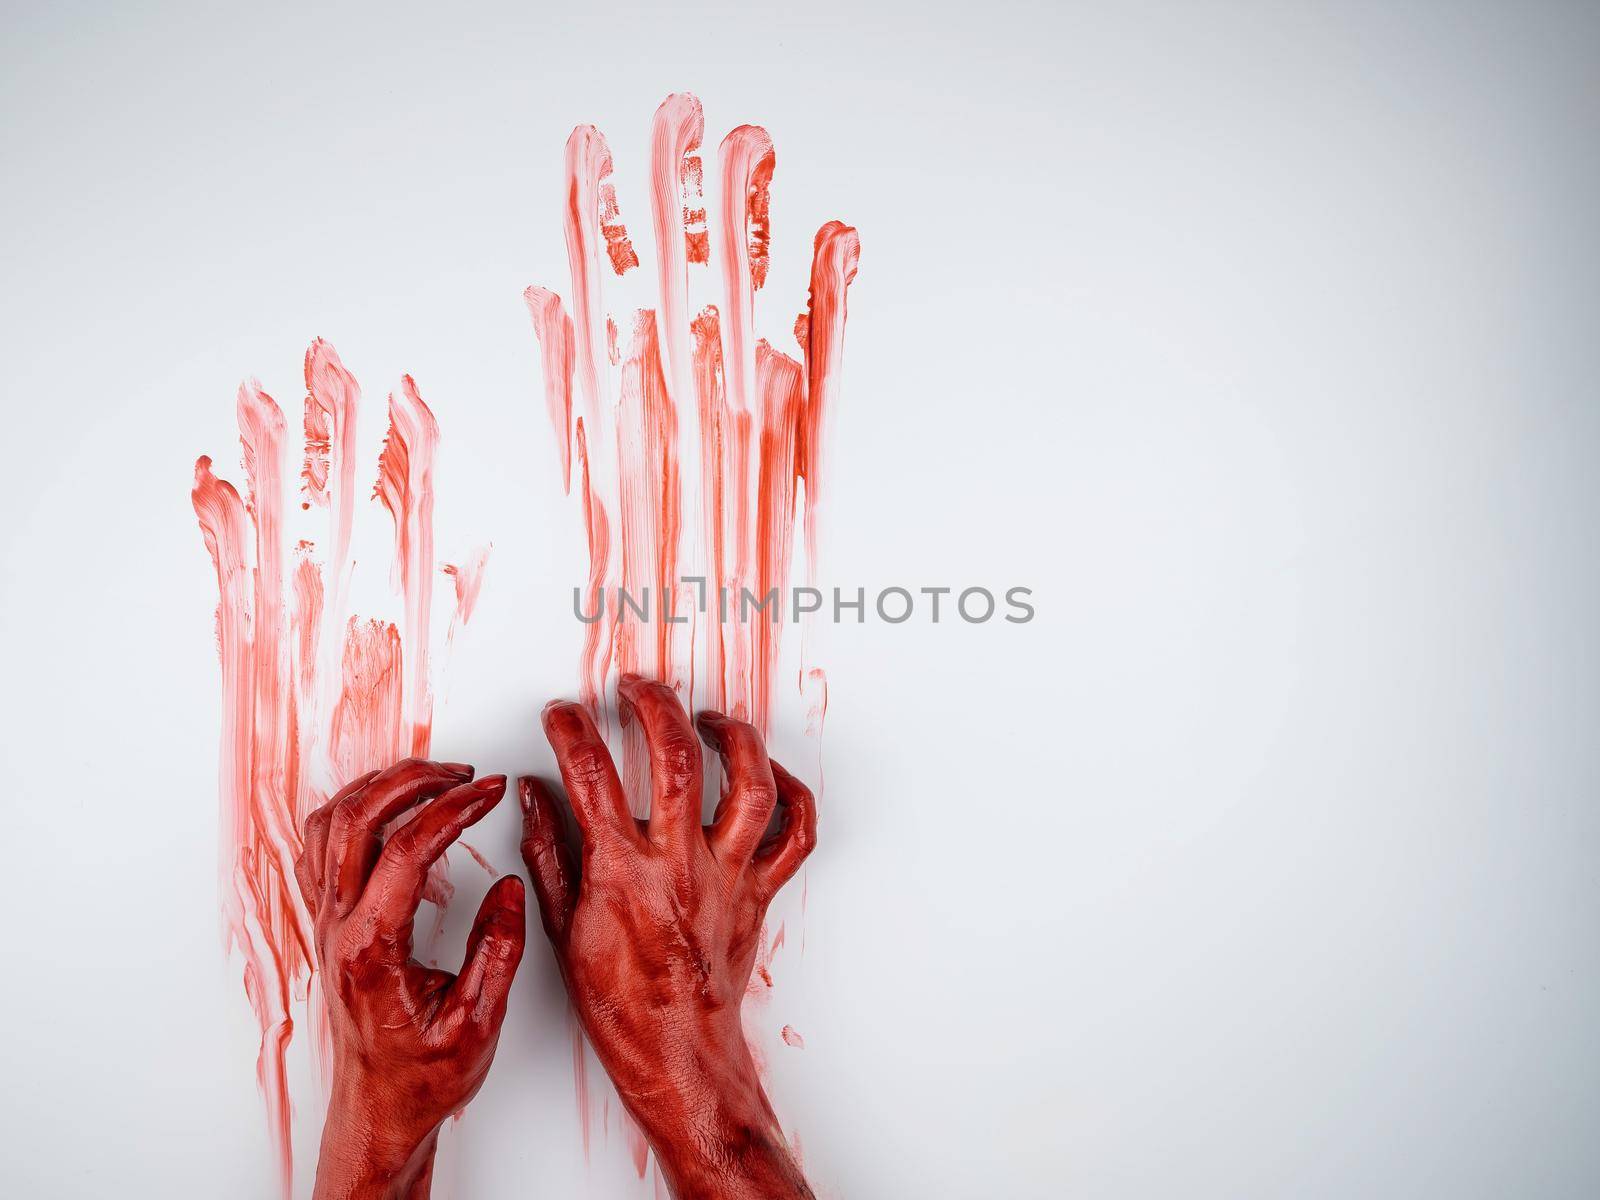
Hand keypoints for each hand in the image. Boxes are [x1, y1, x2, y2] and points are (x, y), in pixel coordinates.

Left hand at [295, 758, 526, 1199]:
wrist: (381, 1108)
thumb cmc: (424, 1075)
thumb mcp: (479, 1022)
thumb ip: (498, 951)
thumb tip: (507, 888)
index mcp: (373, 949)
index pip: (406, 851)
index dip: (454, 809)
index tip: (490, 790)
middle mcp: (339, 930)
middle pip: (356, 820)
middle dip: (414, 780)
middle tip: (464, 774)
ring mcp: (326, 924)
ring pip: (329, 825)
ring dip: (379, 787)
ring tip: (432, 778)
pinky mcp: (328, 924)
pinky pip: (318, 847)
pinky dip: (350, 810)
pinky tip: (387, 807)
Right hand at [519, 674, 816, 1199]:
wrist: (675, 1050)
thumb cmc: (618, 1000)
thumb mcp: (561, 927)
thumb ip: (549, 852)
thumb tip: (533, 794)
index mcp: (623, 874)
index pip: (592, 778)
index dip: (572, 732)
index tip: (562, 713)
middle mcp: (680, 866)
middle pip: (679, 762)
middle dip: (655, 707)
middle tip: (636, 689)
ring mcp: (728, 876)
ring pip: (752, 787)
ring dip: (734, 739)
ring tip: (708, 718)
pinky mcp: (760, 890)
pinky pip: (797, 834)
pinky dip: (793, 795)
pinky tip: (769, 772)